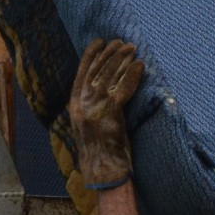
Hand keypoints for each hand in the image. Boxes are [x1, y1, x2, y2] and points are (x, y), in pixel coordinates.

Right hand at [67, 38, 143, 186]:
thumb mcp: (90, 126)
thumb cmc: (100, 151)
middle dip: (109, 54)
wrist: (102, 171)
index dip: (90, 56)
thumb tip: (104, 89)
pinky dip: (132, 76)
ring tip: (131, 48)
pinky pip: (122, 90)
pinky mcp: (109, 116)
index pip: (81, 74)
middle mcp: (82, 106)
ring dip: (120, 60)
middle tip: (120, 42)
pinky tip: (140, 65)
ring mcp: (94, 110)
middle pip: (96, 72)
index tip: (99, 42)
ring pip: (108, 77)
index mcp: (75, 106)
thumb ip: (92, 107)